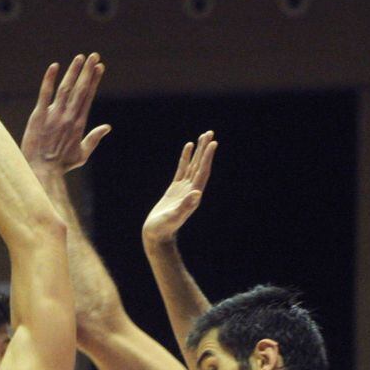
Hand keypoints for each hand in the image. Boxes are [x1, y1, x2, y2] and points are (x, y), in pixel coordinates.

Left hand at [21, 54, 110, 175]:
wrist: (41, 170)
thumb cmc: (61, 165)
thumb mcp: (82, 155)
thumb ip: (94, 139)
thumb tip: (107, 127)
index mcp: (78, 124)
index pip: (88, 97)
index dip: (94, 81)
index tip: (99, 67)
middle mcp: (68, 117)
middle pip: (80, 89)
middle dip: (87, 71)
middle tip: (94, 55)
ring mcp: (53, 115)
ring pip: (65, 88)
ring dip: (73, 71)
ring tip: (80, 57)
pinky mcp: (39, 116)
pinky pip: (44, 94)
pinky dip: (49, 80)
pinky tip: (54, 66)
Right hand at [142, 132, 216, 246]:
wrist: (156, 236)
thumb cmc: (163, 229)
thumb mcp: (174, 217)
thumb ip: (185, 205)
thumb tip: (196, 193)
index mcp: (193, 195)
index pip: (202, 172)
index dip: (207, 158)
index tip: (213, 143)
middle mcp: (191, 190)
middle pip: (200, 165)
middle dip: (205, 149)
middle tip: (210, 133)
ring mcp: (183, 189)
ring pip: (192, 165)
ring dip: (198, 152)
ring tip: (202, 137)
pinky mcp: (175, 189)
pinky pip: (182, 169)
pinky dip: (186, 158)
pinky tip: (187, 148)